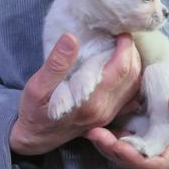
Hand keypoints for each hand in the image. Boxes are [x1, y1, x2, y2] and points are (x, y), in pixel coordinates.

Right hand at [10, 33, 141, 154]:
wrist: (35, 138)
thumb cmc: (34, 111)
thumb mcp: (37, 87)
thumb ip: (56, 64)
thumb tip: (71, 38)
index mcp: (90, 102)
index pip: (121, 69)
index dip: (125, 46)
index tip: (120, 30)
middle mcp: (104, 110)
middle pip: (133, 76)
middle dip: (132, 52)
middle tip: (122, 34)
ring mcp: (108, 115)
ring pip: (134, 85)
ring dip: (134, 63)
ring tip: (122, 46)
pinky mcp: (108, 116)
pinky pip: (130, 95)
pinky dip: (131, 77)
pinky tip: (123, 66)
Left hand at [85, 89, 168, 168]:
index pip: (156, 162)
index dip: (136, 157)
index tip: (119, 146)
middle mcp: (162, 149)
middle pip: (134, 159)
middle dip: (113, 150)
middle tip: (94, 134)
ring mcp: (149, 140)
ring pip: (124, 150)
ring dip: (106, 142)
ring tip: (91, 129)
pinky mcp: (140, 129)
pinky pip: (122, 135)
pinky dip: (109, 131)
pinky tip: (96, 121)